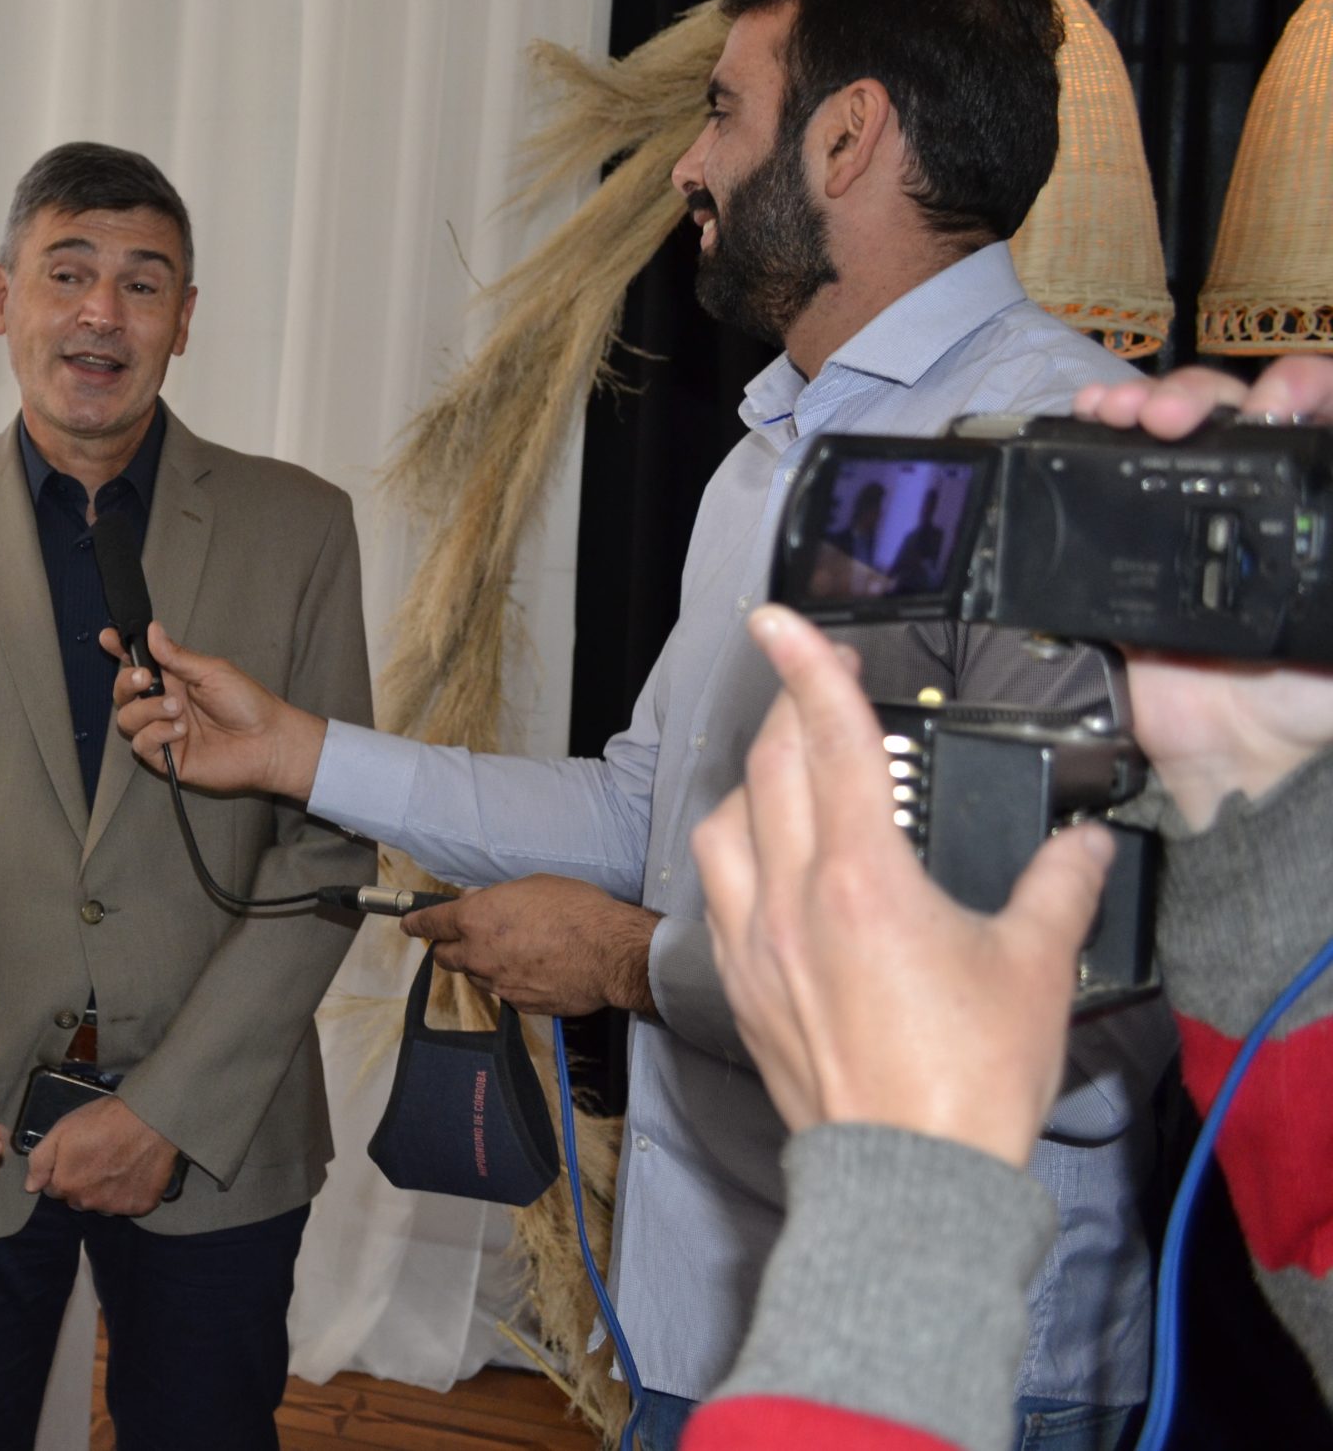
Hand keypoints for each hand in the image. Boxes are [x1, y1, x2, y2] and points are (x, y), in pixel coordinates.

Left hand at [22, 1095, 178, 1214]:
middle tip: (98, 1157)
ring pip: (102, 1204)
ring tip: (118, 1163)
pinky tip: (133, 1171)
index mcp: (66, 1185)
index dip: (63, 1171)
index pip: (54, 1188)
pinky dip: (129, 1193)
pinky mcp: (140, 1207)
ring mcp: (115, 1208)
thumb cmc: (101, 1120)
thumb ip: (41, 1160)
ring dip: (105, 1190)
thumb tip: (31, 1187)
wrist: (149, 1119)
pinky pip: (128, 1205)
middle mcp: (88, 1203)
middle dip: (82, 1183)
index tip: (76, 1156)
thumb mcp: (62, 1130)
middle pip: (77, 1198)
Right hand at [102, 620, 325, 798]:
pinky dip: (156, 734)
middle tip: (146, 678)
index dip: (118, 650)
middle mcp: (163, 704)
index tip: (107, 637)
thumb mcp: (211, 671)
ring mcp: (163, 731)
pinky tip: (180, 731)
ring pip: (126, 719)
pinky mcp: (167, 758)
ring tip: (176, 710)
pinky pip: (141, 745)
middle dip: (126, 682)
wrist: (267, 741)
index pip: (137, 663)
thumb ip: (177, 656)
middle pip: (123, 692)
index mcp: (173, 679)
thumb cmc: (247, 703)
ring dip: (147, 710)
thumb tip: (152, 630)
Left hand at [400, 874, 658, 1015]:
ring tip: (505, 954)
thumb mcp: (531, 887)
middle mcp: (478, 955)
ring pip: (475, 976)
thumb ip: (497, 898)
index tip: (408, 925)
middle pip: (445, 957)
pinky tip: (530, 972)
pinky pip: (504, 992)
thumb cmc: (574, 909)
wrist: (610, 954)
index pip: (431, 924)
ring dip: (480, 966)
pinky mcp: (520, 1005)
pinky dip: (508, 982)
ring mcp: (498, 984)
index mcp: (475, 920)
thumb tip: (477, 903)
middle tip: (457, 941)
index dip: (416, 924)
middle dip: (446, 948)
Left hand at [691, 604, 1112, 1167]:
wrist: (906, 1177)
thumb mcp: (1034, 968)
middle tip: (815, 684)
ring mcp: (752, 941)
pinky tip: (765, 861)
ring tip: (789, 773)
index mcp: (861, 877)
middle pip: (769, 768)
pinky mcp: (738, 983)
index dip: (807, 667)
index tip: (782, 620)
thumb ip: (1058, 889)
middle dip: (789, 712)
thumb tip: (1082, 848)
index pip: (827, 740)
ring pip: (723, 824)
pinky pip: (716, 890)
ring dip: (753, 783)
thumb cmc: (966, 1079)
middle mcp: (790, 896)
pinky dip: (737, 854)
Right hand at [1074, 357, 1332, 829]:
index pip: (1314, 413)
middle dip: (1197, 394)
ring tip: (1117, 410)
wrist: (1244, 762)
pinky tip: (1080, 423)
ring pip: (1160, 435)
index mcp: (1314, 504)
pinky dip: (1085, 446)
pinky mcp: (1124, 558)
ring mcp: (1182, 525)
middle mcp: (1251, 502)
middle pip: (1227, 411)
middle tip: (1171, 417)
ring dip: (1138, 404)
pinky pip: (1100, 490)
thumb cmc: (1320, 695)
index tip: (1275, 400)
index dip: (1298, 386)